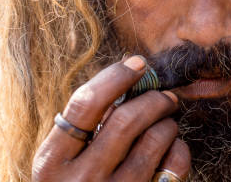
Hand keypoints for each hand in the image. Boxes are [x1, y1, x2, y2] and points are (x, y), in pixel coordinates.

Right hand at [32, 56, 190, 180]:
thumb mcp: (61, 164)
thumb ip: (82, 129)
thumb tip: (127, 79)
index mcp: (51, 163)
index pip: (85, 104)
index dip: (116, 76)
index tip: (137, 63)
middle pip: (127, 119)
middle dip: (153, 98)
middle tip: (164, 95)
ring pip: (154, 140)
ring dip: (167, 121)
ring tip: (167, 121)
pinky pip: (173, 167)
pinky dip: (179, 148)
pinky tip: (174, 146)